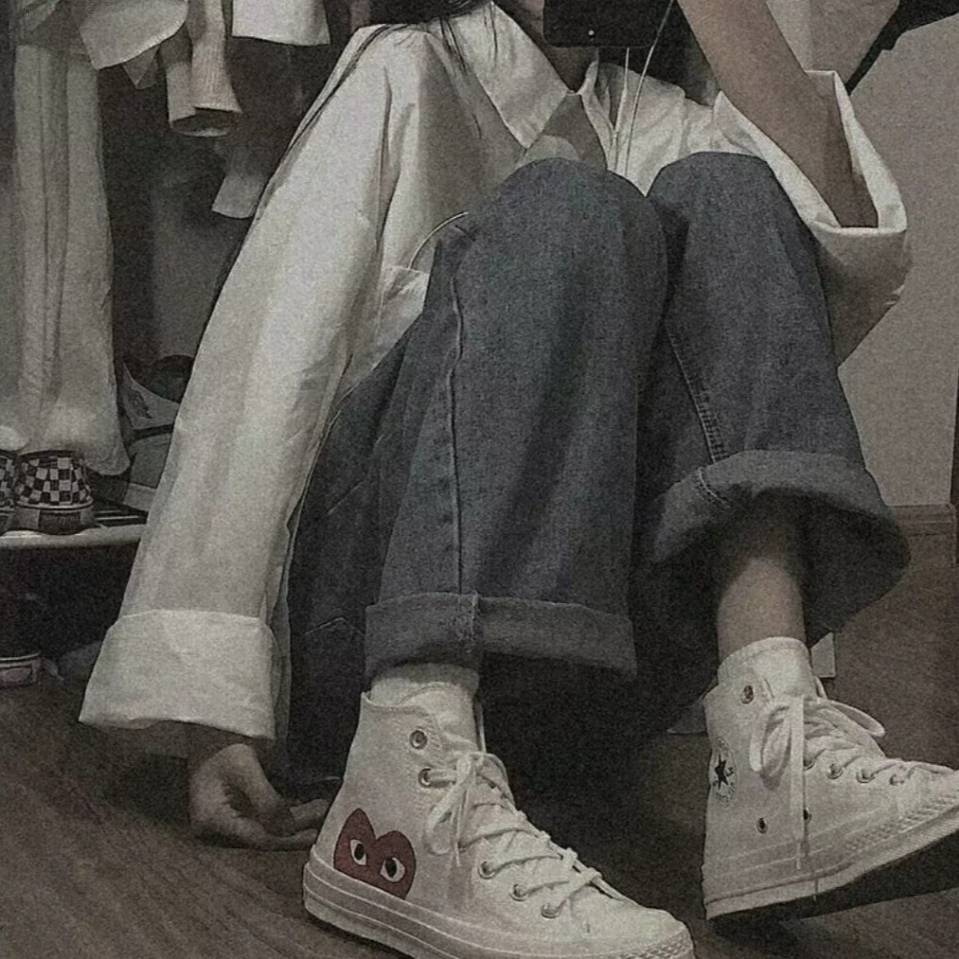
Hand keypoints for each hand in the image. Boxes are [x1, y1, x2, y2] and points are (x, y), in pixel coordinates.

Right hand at [187, 727, 328, 848]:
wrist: (212, 726)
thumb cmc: (223, 743)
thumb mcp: (245, 768)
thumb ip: (265, 800)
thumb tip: (289, 827)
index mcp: (213, 820)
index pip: (257, 838)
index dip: (287, 839)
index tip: (313, 833)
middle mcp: (218, 826)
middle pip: (264, 834)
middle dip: (295, 826)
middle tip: (325, 814)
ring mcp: (227, 817)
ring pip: (267, 825)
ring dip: (294, 818)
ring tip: (321, 808)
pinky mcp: (237, 807)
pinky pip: (264, 815)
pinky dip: (285, 810)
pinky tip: (306, 805)